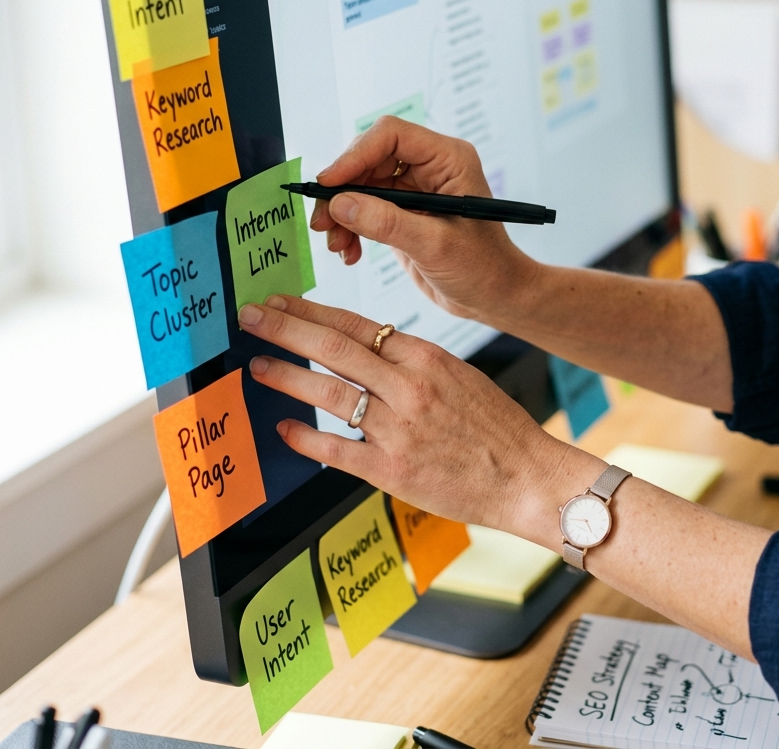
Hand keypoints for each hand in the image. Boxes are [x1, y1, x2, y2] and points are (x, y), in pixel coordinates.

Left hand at [238, 294, 603, 540]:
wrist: (527, 478)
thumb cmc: (496, 428)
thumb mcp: (460, 376)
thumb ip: (413, 363)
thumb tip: (367, 348)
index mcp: (427, 359)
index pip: (357, 325)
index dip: (312, 311)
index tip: (281, 301)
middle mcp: (409, 388)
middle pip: (335, 349)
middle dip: (286, 329)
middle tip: (251, 317)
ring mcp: (398, 430)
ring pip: (329, 394)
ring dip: (287, 376)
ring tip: (257, 365)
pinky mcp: (393, 470)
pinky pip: (337, 449)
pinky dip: (306, 437)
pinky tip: (284, 428)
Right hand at [310, 116, 537, 320]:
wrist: (496, 297)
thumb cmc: (484, 268)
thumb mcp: (435, 246)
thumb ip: (387, 223)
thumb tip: (340, 204)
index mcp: (448, 159)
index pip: (390, 136)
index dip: (355, 155)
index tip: (328, 184)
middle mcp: (429, 167)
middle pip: (368, 158)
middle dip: (341, 189)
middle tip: (321, 221)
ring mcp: (414, 189)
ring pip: (360, 185)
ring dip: (341, 213)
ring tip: (335, 244)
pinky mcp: (401, 212)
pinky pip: (363, 209)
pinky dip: (349, 228)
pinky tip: (349, 252)